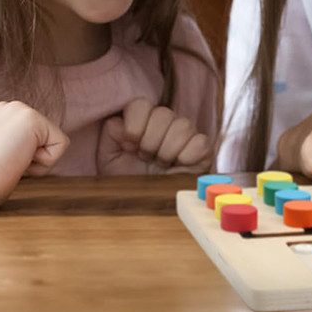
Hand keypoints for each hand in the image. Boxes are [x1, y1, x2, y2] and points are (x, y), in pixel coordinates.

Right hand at [0, 101, 69, 212]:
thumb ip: (9, 152)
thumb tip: (25, 157)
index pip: (32, 142)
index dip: (21, 162)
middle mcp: (10, 108)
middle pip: (45, 142)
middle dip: (30, 161)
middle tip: (2, 165)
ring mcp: (20, 109)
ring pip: (53, 143)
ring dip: (36, 164)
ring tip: (7, 163)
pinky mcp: (32, 117)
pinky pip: (61, 145)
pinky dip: (45, 162)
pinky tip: (18, 160)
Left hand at [96, 97, 210, 175]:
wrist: (147, 206)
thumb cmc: (128, 181)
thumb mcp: (109, 160)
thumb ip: (111, 134)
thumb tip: (122, 121)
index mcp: (142, 120)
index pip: (140, 104)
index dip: (135, 126)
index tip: (131, 147)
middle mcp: (164, 122)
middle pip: (163, 114)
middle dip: (150, 142)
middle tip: (147, 159)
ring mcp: (185, 133)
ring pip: (182, 126)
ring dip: (167, 151)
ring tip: (161, 165)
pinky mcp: (202, 149)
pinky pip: (200, 141)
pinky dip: (187, 156)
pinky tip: (178, 167)